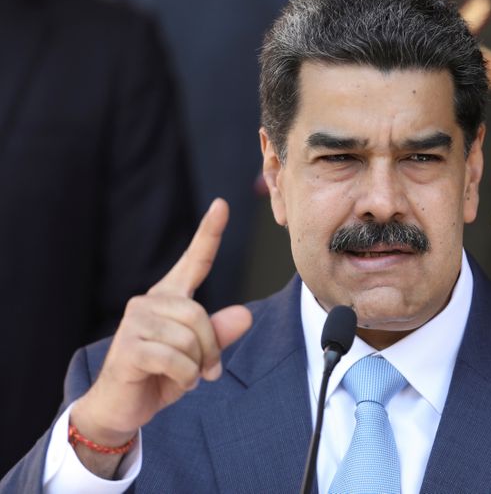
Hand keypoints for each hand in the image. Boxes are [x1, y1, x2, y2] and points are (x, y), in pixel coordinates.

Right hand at [70, 199, 251, 462]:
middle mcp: (149, 302)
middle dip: (210, 349)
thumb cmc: (160, 376)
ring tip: (183, 377)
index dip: (209, 233)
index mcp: (170, 298)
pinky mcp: (129, 346)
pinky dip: (183, 378)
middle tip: (206, 371)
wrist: (121, 408)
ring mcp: (135, 321)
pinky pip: (176, 359)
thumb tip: (245, 315)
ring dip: (196, 367)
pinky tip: (172, 383)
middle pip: (200, 315)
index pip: (195, 261)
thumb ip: (219, 335)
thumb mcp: (197, 356)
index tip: (221, 204)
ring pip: (189, 338)